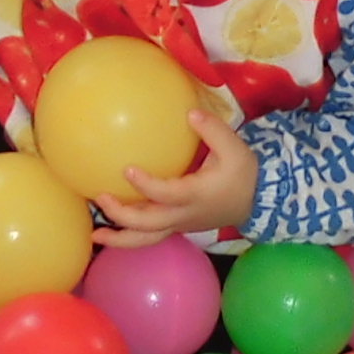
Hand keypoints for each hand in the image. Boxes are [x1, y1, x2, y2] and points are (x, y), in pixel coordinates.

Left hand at [96, 109, 257, 240]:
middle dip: (123, 215)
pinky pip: (150, 235)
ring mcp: (179, 224)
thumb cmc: (243, 174)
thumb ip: (213, 130)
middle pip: (149, 226)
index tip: (127, 169)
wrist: (256, 201)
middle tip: (101, 199)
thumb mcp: (235, 148)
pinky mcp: (176, 225)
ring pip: (147, 239)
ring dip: (121, 239)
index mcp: (195, 196)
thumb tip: (190, 113)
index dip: (146, 185)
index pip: (166, 194)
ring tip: (97, 235)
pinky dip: (130, 235)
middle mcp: (183, 215)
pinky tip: (110, 227)